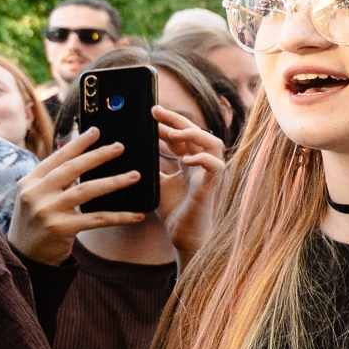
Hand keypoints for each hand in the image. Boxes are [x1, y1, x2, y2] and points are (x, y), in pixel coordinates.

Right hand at [9, 127, 144, 265]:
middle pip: (72, 169)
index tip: (96, 131)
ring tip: (135, 176)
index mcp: (30, 182)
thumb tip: (82, 156)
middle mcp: (35, 194)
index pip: (57, 157)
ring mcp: (47, 211)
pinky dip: (119, 216)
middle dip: (98, 156)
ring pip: (86, 191)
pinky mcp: (60, 229)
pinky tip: (136, 215)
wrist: (24, 256)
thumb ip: (54, 179)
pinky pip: (96, 219)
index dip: (78, 143)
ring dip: (114, 182)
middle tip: (120, 147)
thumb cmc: (37, 222)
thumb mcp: (36, 197)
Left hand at [151, 106, 226, 260]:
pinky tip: (186, 160)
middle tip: (155, 111)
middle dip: (176, 119)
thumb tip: (133, 152)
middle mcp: (201, 164)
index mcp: (189, 162)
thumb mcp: (157, 184)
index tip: (150, 113)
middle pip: (195, 132)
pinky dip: (203, 159)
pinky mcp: (211, 187)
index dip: (167, 122)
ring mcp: (208, 174)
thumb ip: (152, 167)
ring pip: (213, 142)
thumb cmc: (174, 212)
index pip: (181, 135)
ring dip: (194, 134)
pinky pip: (215, 166)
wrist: (183, 237)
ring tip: (173, 133)